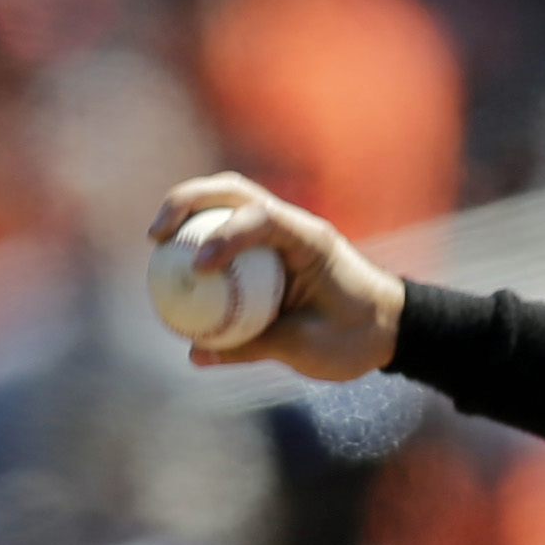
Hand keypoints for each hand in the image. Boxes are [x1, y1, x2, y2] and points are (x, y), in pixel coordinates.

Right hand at [148, 173, 405, 382]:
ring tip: (156, 242)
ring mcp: (282, 233)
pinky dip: (199, 242)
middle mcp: (294, 227)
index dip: (225, 235)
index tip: (199, 267)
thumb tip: (196, 353)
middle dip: (187, 202)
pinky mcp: (272, 250)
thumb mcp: (308, 348)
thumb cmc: (357, 338)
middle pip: (233, 192)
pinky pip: (229, 237)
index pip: (263, 219)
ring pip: (227, 204)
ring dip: (188, 213)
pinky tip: (173, 267)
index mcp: (311, 241)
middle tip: (156, 236)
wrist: (389, 328)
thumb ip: (254, 345)